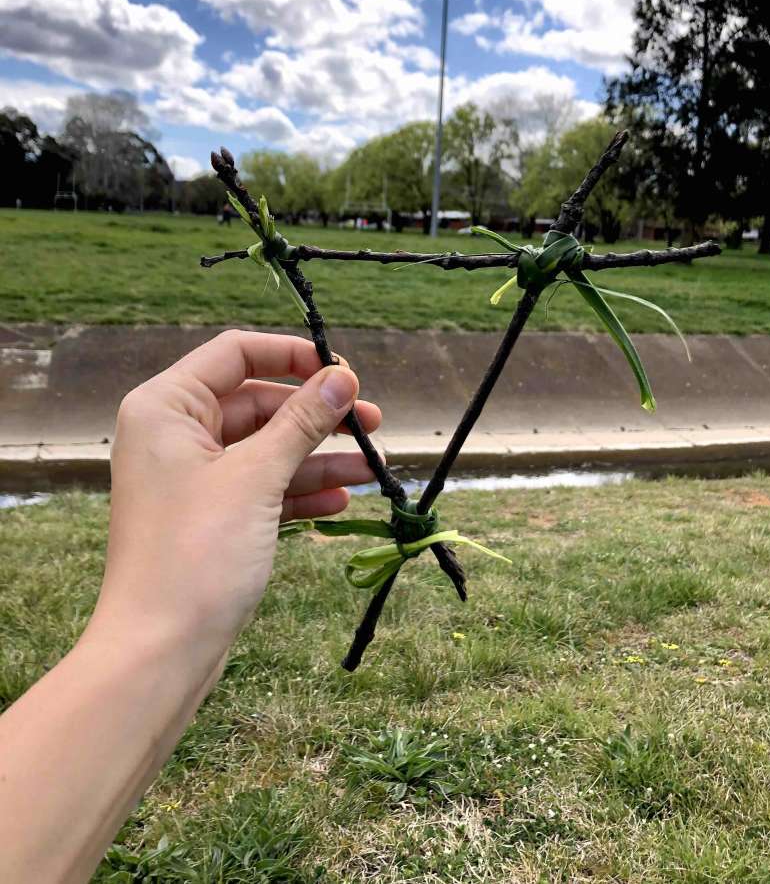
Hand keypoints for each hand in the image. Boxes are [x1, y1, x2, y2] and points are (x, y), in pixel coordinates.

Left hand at [90, 329, 380, 666]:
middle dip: (316, 415)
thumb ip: (302, 422)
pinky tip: (340, 503)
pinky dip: (299, 491)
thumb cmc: (195, 553)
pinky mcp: (211, 517)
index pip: (235, 353)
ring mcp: (193, 479)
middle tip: (373, 424)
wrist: (159, 652)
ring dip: (318, 456)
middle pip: (258, 403)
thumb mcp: (256, 477)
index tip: (344, 371)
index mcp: (167, 407)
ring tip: (373, 467)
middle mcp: (175, 435)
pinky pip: (262, 488)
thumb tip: (343, 378)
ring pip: (266, 450)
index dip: (293, 357)